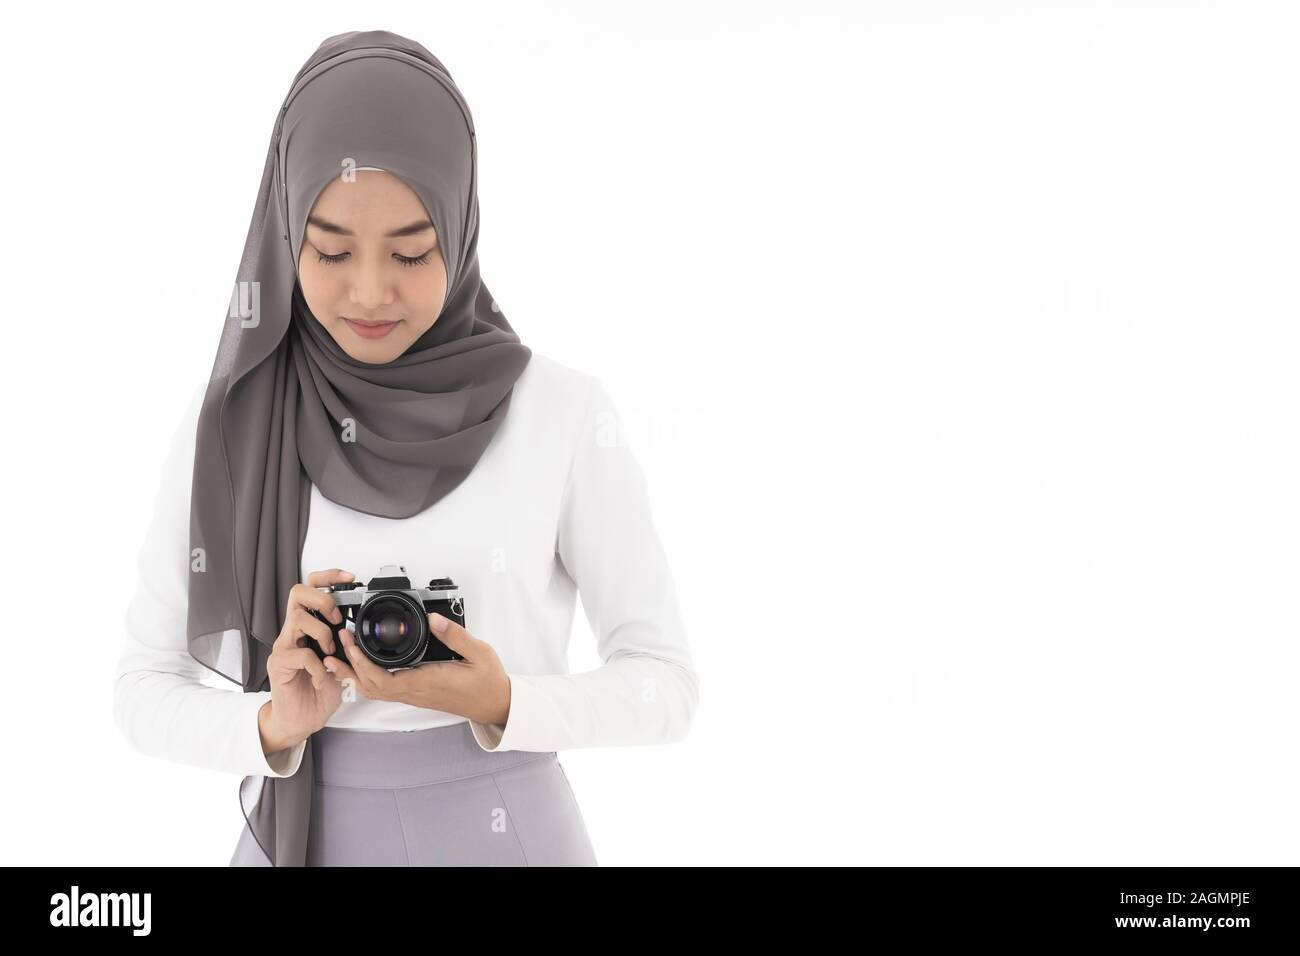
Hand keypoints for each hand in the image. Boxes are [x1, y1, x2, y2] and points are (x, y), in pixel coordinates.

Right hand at [259, 568, 354, 755]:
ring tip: (330, 652)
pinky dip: (319, 666)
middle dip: (322, 599)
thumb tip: (364, 631)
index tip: (350, 577)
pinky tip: (323, 679)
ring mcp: (283, 646)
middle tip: (336, 619)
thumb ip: (348, 645)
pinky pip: (301, 654)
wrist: (300, 720)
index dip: (328, 576)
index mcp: (308, 627)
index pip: (311, 588)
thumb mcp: (342, 662)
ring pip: (298, 619)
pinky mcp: (279, 665)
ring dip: (322, 633)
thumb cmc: (319, 691)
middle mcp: (292, 632)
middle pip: (297, 593)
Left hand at [325, 612, 511, 724]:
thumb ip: (455, 635)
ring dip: (355, 674)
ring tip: (341, 655)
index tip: (352, 642)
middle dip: (351, 665)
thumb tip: (434, 618)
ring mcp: (415, 695)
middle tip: (341, 640)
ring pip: (375, 691)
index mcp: (428, 681)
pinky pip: (384, 691)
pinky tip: (362, 667)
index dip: (362, 662)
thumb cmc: (488, 681)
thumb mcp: (479, 652)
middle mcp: (416, 692)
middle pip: (371, 687)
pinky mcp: (417, 694)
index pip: (384, 678)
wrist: (495, 704)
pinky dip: (367, 679)